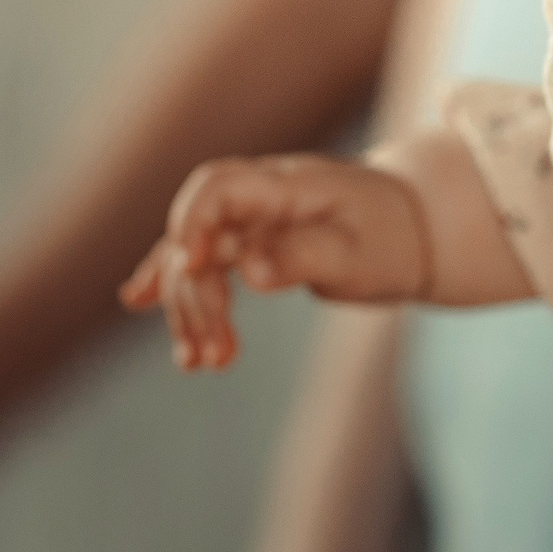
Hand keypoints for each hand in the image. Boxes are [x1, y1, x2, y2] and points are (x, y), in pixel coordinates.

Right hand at [121, 153, 424, 370]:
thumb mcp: (360, 253)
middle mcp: (257, 199)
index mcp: (285, 186)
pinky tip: (138, 301)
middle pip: (199, 237)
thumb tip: (249, 269)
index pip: (218, 186)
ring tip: (202, 364)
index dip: (193, 222)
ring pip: (196, 260)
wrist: (414, 229)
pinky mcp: (248, 245)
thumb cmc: (391, 236)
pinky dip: (177, 288)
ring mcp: (249, 221)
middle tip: (215, 357)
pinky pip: (204, 264)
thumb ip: (304, 255)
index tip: (192, 269)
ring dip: (191, 310)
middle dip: (197, 297)